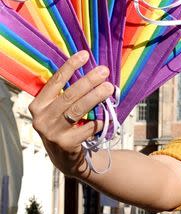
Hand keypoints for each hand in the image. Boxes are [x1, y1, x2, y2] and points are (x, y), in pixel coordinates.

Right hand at [28, 51, 114, 176]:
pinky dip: (99, 121)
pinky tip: (107, 117)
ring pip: (77, 110)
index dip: (70, 67)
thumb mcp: (59, 110)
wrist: (66, 158)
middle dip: (88, 81)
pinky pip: (87, 128)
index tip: (84, 55)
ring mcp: (52, 133)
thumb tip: (92, 70)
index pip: (55, 82)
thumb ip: (68, 93)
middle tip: (104, 71)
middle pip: (68, 95)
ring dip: (95, 97)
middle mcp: (41, 118)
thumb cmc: (66, 127)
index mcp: (38, 106)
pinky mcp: (66, 144)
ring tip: (110, 88)